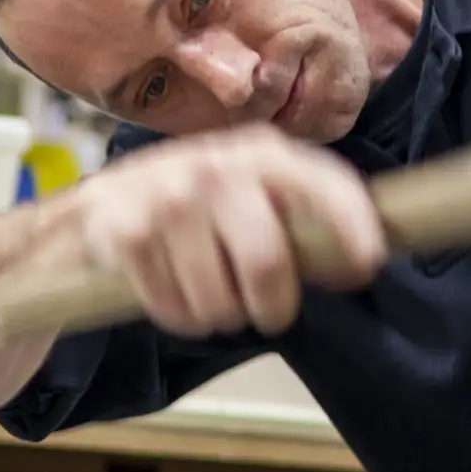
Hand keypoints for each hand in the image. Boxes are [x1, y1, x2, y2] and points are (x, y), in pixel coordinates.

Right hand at [74, 125, 387, 338]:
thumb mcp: (253, 193)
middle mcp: (218, 167)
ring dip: (220, 316)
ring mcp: (170, 198)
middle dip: (272, 306)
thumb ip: (305, 217)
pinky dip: (180, 317)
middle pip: (266, 264)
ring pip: (218, 301)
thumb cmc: (200, 206)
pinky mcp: (129, 232)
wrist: (103, 203)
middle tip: (266, 312)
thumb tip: (364, 263)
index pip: (321, 186)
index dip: (351, 227)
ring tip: (211, 295)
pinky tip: (175, 293)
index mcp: (262, 154)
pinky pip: (174, 308)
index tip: (367, 264)